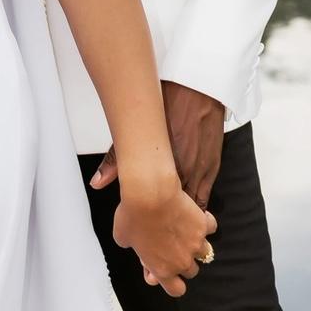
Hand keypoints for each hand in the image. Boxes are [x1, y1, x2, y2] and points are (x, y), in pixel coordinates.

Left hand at [89, 81, 225, 207]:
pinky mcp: (212, 167)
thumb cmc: (167, 103)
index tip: (137, 217)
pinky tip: (186, 209)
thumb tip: (97, 182)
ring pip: (190, 209)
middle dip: (161, 218)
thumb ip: (118, 157)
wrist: (198, 88)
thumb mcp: (139, 130)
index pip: (152, 204)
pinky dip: (195, 206)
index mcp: (161, 166)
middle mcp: (183, 172)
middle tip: (151, 223)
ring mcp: (200, 171)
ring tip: (167, 220)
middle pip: (171, 210)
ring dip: (179, 216)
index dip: (144, 214)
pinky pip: (203, 196)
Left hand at [112, 169, 217, 297]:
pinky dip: (206, 223)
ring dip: (197, 246)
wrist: (150, 194)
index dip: (172, 283)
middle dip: (183, 262)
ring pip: (205, 253)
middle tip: (171, 246)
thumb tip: (138, 244)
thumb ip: (134, 247)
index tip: (166, 273)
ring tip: (186, 233)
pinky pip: (211, 227)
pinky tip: (197, 216)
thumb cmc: (133, 215)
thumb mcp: (123, 237)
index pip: (176, 290)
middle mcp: (182, 260)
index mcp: (162, 269)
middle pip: (191, 271)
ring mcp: (195, 243)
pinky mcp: (203, 224)